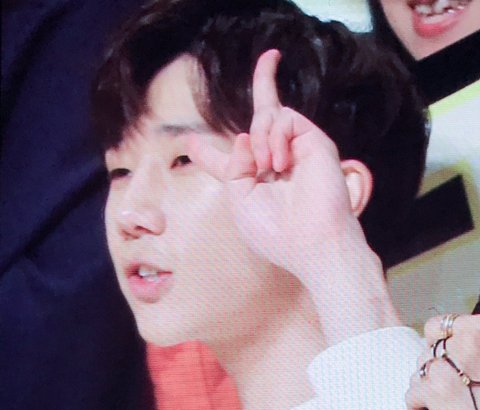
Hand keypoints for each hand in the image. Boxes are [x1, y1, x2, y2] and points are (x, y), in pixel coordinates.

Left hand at [188, 50, 399, 345]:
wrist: (311, 243)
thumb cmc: (275, 232)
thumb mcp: (239, 201)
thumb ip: (233, 166)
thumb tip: (244, 135)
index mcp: (252, 183)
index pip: (229, 160)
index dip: (207, 152)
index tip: (188, 143)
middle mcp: (275, 163)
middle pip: (264, 117)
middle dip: (264, 81)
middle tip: (270, 56)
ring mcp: (296, 151)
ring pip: (267, 116)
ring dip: (259, 138)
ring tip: (268, 167)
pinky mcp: (314, 143)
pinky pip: (284, 118)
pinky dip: (274, 137)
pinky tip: (279, 163)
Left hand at [406, 314, 479, 409]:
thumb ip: (473, 351)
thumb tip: (459, 349)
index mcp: (479, 332)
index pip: (446, 324)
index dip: (444, 340)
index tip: (450, 355)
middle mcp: (466, 343)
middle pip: (430, 349)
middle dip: (437, 367)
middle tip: (452, 386)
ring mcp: (448, 366)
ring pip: (419, 370)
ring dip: (426, 386)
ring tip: (442, 403)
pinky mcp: (435, 391)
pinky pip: (412, 394)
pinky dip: (416, 408)